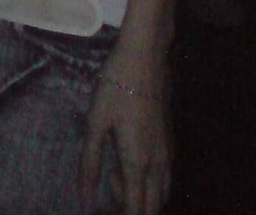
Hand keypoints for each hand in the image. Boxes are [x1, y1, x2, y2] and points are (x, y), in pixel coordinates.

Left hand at [78, 50, 171, 214]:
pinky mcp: (171, 142)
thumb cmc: (116, 86)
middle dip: (130, 206)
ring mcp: (168, 154)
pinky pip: (165, 177)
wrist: (145, 57)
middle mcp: (158, 164)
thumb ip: (89, 162)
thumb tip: (84, 197)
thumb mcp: (95, 122)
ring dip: (140, 194)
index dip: (119, 212)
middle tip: (109, 179)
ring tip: (116, 169)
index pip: (135, 209)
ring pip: (161, 194)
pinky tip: (130, 157)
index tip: (102, 200)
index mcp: (137, 162)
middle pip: (152, 207)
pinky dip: (149, 181)